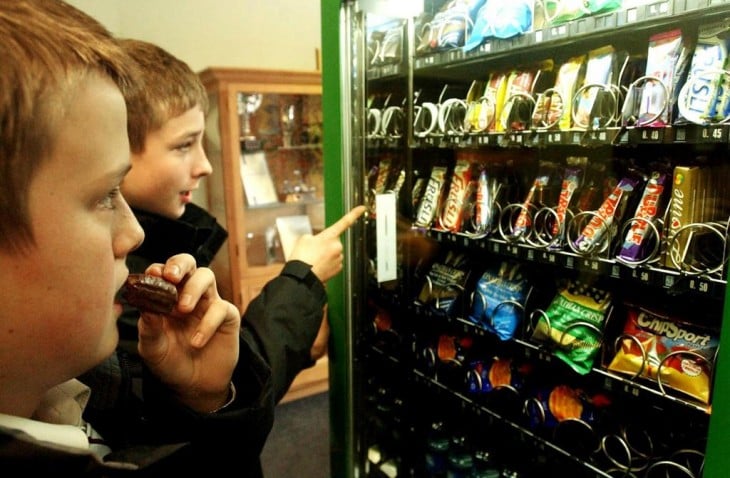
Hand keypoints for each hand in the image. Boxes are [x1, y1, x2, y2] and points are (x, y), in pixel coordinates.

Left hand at [136, 253, 240, 412]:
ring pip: (206, 276)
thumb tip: (146, 308)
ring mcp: (208, 303)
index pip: (162, 272)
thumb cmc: (170, 363)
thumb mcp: (153, 349)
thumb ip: (149, 329)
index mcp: (166, 297)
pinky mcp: (227, 317)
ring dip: (194, 288)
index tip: (152, 275)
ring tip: (183, 309)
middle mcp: (188, 294)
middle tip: (171, 277)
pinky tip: (197, 341)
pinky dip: (208, 323)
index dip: (158, 270)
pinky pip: (221, 308)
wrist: (194, 386)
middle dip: (179, 264)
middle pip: (188, 263)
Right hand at [289, 205, 366, 282]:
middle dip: (326, 244)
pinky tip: (318, 265)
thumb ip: (315, 236)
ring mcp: (339, 258)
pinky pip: (334, 262)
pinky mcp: (338, 268)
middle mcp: (337, 246)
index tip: (362, 208)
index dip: (355, 214)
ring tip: (314, 259)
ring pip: (334, 253)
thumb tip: (318, 241)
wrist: (301, 276)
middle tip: (313, 251)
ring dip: (326, 255)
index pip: (345, 221)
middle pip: (334, 241)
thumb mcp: (304, 239)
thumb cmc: (302, 258)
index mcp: (330, 236)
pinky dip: (328, 263)